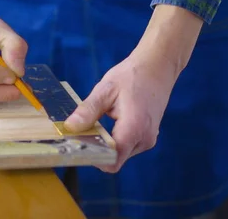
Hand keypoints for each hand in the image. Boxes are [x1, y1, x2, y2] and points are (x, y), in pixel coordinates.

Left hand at [64, 4, 203, 171]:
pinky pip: (127, 147)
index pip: (111, 160)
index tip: (77, 146)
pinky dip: (113, 140)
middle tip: (80, 134)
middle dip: (96, 150)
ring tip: (94, 125)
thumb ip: (88, 111)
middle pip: (114, 159)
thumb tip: (70, 127)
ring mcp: (148, 140)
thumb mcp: (105, 90)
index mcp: (134, 128)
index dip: (93, 157)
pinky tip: (105, 124)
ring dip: (105, 145)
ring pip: (120, 155)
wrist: (157, 67)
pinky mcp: (147, 137)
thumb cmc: (132, 76)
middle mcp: (144, 139)